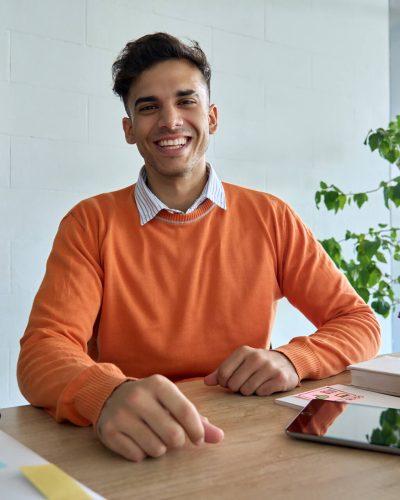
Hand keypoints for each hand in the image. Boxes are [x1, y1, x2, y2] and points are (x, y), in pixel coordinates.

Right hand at [96, 375, 223, 460]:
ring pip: (156, 448)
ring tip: (153, 435)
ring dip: (160, 448)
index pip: (186, 411)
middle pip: (173, 435)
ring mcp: (122, 414)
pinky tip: (137, 439)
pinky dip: (142, 453)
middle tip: (172, 436)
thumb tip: (219, 437)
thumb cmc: (150, 399)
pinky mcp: (109, 431)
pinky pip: (137, 456)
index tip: (198, 439)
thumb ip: (196, 418)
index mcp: (158, 384)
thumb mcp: (171, 400)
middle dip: (178, 441)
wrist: (110, 395)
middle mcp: (138, 396)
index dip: (197, 430)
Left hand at [204, 347, 298, 395]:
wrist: (286, 362)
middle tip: (245, 382)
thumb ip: (221, 371)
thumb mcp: (239, 363)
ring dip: (249, 391)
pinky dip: (261, 392)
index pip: (223, 373)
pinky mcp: (279, 378)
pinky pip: (261, 393)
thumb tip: (206, 382)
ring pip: (247, 390)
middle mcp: (256, 357)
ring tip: (256, 383)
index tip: (230, 380)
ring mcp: (269, 367)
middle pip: (234, 384)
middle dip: (237, 387)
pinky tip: (266, 385)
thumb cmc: (257, 364)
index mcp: (243, 351)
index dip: (224, 382)